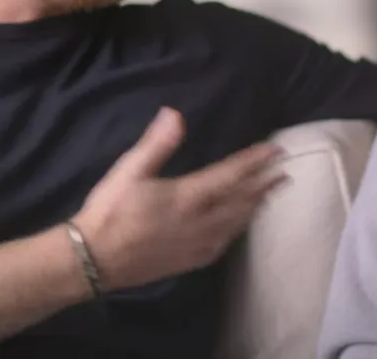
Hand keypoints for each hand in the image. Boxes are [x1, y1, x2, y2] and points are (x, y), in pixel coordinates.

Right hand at [71, 107, 287, 290]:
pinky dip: (237, 230)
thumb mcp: (129, 171)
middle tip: (284, 173)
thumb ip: (156, 144)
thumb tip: (175, 114)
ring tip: (270, 195)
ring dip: (255, 207)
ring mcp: (196, 245)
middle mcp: (200, 222)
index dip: (255, 162)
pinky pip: (223, 244)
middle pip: (241, 201)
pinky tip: (238, 228)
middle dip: (264, 185)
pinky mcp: (189, 262)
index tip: (276, 151)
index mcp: (187, 197)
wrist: (91, 260)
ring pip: (235, 224)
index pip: (231, 175)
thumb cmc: (109, 211)